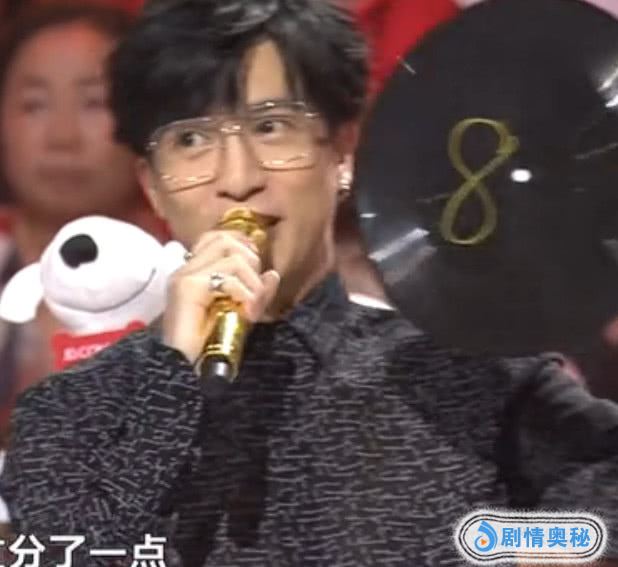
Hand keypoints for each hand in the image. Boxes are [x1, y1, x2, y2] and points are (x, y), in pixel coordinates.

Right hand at [162, 230, 279, 362]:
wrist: (185, 371)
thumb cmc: (210, 346)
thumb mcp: (240, 314)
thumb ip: (257, 292)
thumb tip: (273, 274)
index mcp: (194, 271)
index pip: (218, 237)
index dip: (243, 246)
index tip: (257, 271)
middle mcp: (187, 268)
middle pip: (227, 240)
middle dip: (251, 263)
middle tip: (254, 294)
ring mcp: (185, 276)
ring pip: (233, 257)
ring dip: (252, 283)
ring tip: (252, 309)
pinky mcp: (188, 287)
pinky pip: (228, 278)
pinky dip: (246, 294)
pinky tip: (247, 314)